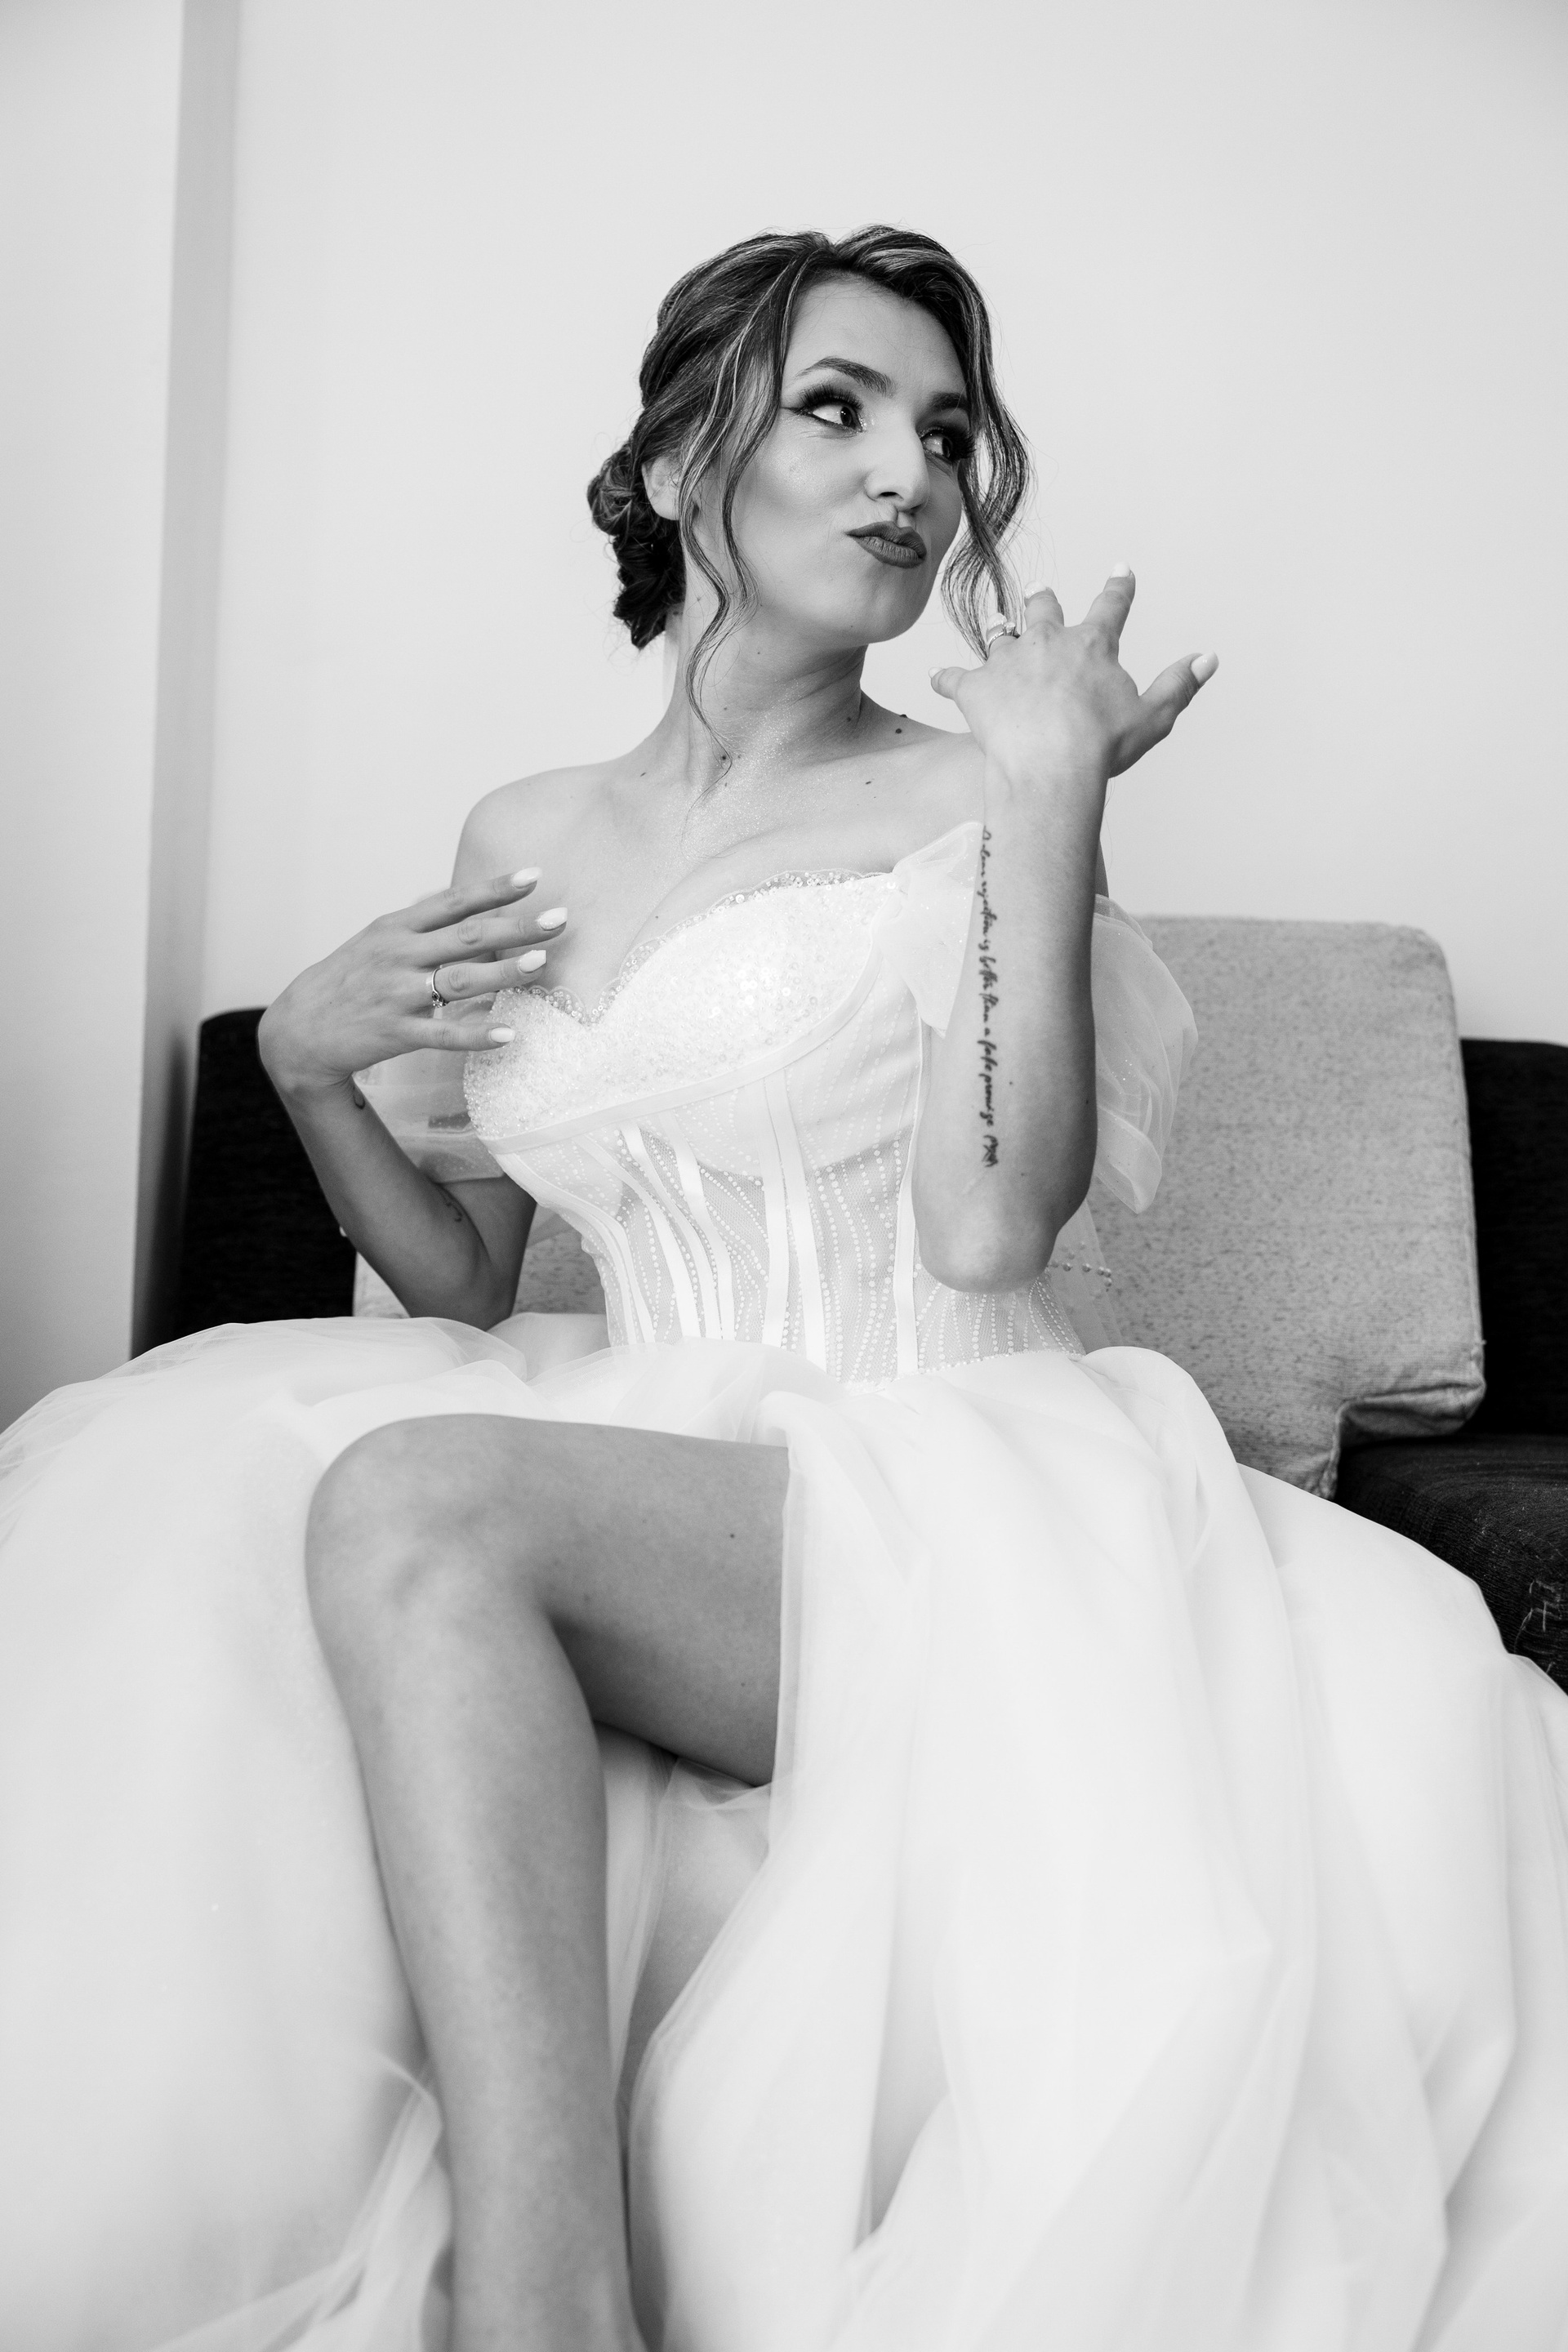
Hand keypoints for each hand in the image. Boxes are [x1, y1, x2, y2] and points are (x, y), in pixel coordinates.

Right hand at [258, 868, 566, 1097]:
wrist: (299, 1028)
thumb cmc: (346, 980)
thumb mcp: (374, 940)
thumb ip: (416, 922)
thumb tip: (451, 896)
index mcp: (397, 928)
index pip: (454, 902)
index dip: (495, 888)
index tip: (535, 876)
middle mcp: (399, 955)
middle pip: (467, 936)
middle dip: (516, 926)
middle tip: (560, 919)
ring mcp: (397, 994)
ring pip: (460, 980)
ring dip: (504, 971)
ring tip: (543, 964)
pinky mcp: (395, 1032)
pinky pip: (442, 1034)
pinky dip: (475, 1034)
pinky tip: (508, 1034)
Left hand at [930, 569, 1216, 786]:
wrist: (1050, 766)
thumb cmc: (1103, 746)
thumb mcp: (1153, 716)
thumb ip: (1179, 684)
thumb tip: (1208, 658)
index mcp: (1092, 645)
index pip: (1111, 606)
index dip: (1118, 587)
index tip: (1121, 570)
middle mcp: (1047, 642)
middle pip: (1043, 609)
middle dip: (1043, 599)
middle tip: (1040, 590)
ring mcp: (1007, 662)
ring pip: (999, 636)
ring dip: (1000, 633)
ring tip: (998, 630)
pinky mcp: (974, 689)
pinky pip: (954, 679)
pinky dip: (946, 679)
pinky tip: (936, 678)